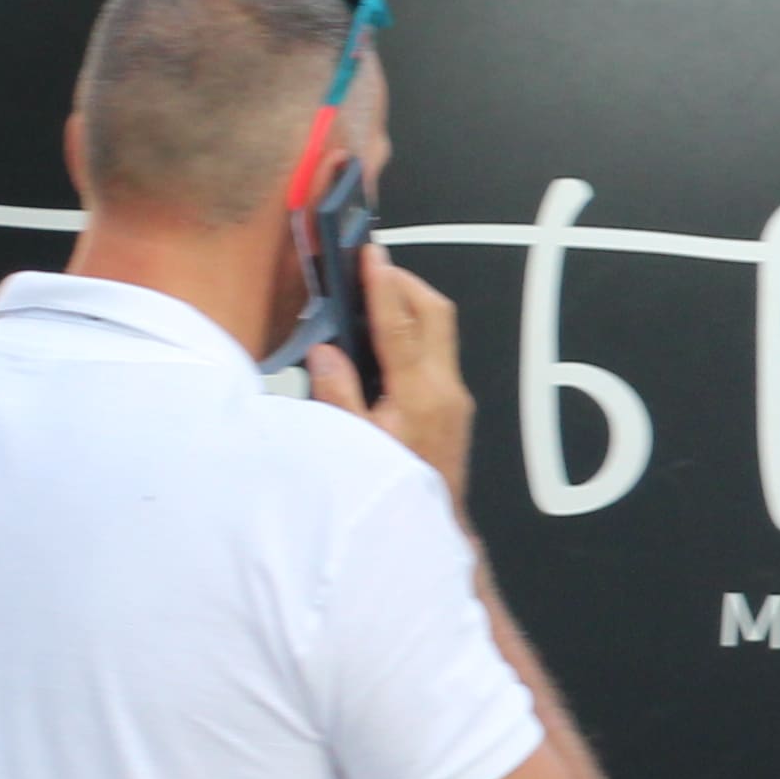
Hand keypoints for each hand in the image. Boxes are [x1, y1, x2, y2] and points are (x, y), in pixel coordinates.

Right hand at [309, 254, 473, 514]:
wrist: (432, 524)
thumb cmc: (391, 488)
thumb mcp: (353, 443)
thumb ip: (337, 393)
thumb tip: (325, 351)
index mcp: (420, 395)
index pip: (401, 326)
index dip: (383, 286)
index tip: (371, 254)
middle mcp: (445, 389)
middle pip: (435, 314)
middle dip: (405, 282)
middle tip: (371, 265)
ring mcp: (454, 394)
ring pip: (439, 329)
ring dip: (408, 303)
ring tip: (372, 291)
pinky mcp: (453, 402)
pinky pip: (436, 350)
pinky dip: (411, 329)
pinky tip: (381, 333)